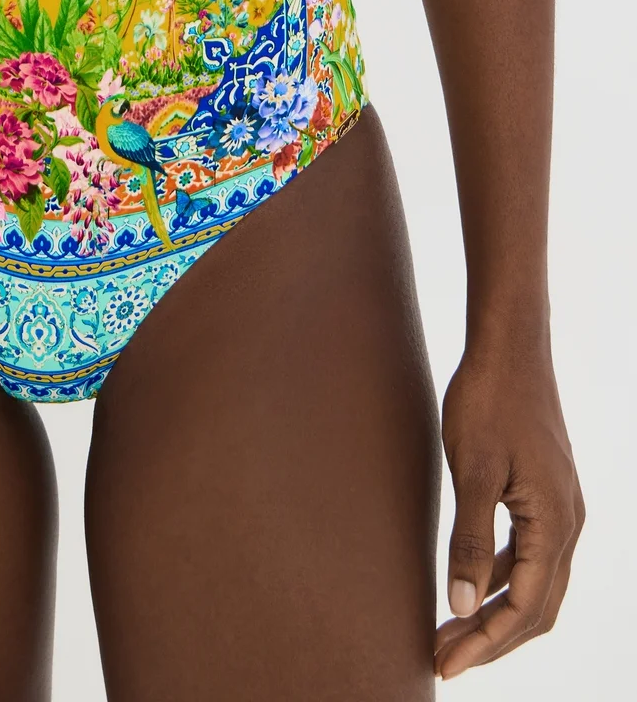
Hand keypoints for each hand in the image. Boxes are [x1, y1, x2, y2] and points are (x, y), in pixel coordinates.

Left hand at [435, 341, 582, 679]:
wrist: (509, 345)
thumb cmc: (488, 400)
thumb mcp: (473, 470)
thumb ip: (468, 539)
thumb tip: (460, 606)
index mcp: (554, 523)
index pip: (523, 608)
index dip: (485, 643)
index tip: (444, 665)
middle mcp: (567, 522)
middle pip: (534, 606)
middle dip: (491, 639)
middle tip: (443, 659)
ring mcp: (559, 507)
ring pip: (532, 581)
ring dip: (493, 610)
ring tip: (447, 630)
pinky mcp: (545, 492)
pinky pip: (526, 552)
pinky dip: (498, 575)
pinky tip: (465, 581)